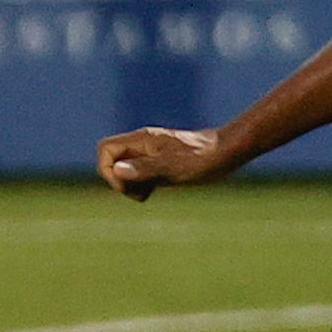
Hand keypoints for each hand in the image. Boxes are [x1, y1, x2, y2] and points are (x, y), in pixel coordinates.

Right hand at [96, 126, 233, 198]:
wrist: (226, 152)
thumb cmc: (202, 158)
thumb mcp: (172, 168)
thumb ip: (144, 168)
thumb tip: (117, 170)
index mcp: (141, 141)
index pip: (105, 150)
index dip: (107, 170)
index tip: (127, 184)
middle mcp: (142, 145)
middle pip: (111, 161)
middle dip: (118, 180)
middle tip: (141, 190)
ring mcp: (149, 154)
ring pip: (123, 170)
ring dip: (130, 185)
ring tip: (150, 191)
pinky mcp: (158, 164)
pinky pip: (138, 175)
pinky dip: (141, 186)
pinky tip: (156, 190)